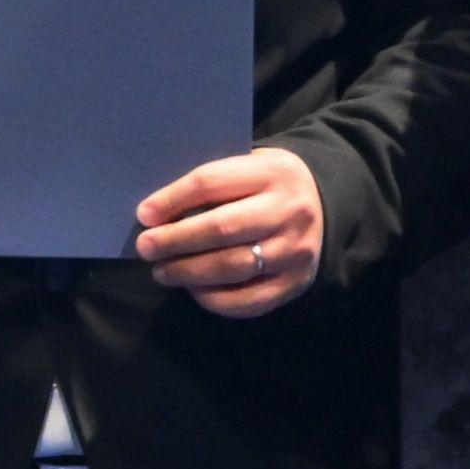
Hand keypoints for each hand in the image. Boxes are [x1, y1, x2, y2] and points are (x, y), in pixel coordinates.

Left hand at [134, 145, 321, 317]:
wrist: (325, 207)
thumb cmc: (267, 185)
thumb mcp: (249, 167)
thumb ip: (212, 185)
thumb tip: (156, 214)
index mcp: (272, 172)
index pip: (211, 183)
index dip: (172, 200)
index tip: (144, 215)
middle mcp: (289, 211)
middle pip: (222, 228)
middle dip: (176, 240)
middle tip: (146, 247)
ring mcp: (295, 251)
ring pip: (233, 267)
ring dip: (188, 272)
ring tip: (162, 271)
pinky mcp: (295, 284)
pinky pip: (248, 301)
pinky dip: (214, 299)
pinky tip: (193, 290)